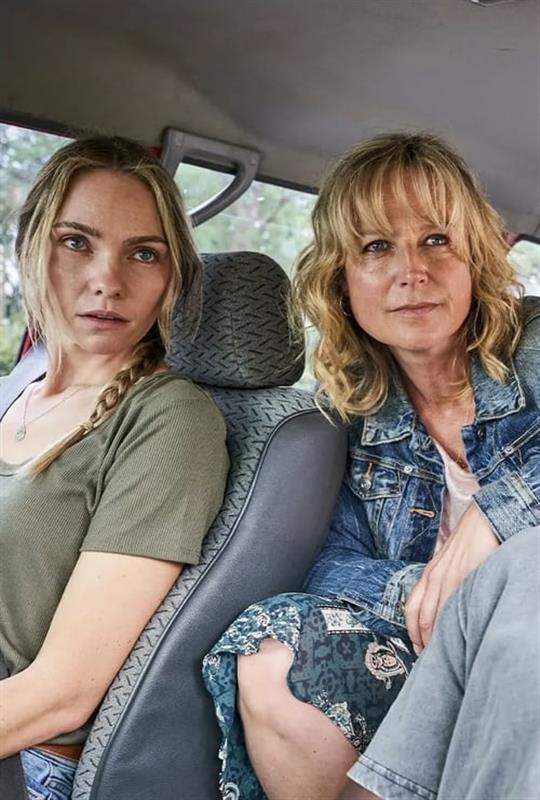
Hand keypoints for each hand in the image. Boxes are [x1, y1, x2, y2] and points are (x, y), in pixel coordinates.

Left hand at [405, 503, 498, 653]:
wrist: (481, 521)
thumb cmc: (467, 544)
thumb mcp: (447, 565)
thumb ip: (442, 586)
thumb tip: (441, 610)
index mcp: (428, 574)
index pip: (412, 608)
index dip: (411, 632)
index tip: (417, 648)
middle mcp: (433, 577)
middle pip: (421, 617)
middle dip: (422, 641)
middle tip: (428, 660)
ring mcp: (448, 577)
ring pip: (435, 615)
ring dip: (435, 638)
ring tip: (441, 655)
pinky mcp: (464, 576)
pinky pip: (453, 605)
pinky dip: (450, 624)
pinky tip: (455, 637)